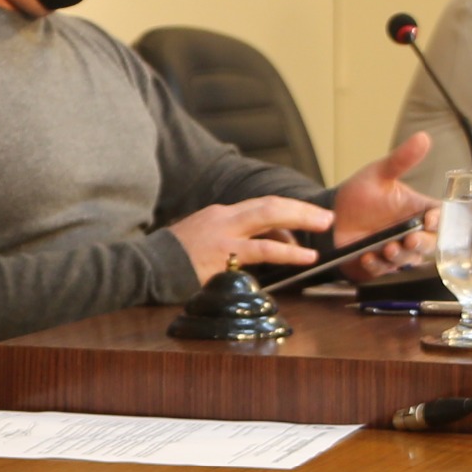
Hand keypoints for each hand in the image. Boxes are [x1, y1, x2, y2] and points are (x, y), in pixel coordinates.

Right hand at [166, 194, 327, 283]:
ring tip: (322, 230)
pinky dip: (287, 252)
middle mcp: (224, 218)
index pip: (260, 207)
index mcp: (220, 215)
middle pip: (270, 205)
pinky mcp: (222, 255)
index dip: (288, 211)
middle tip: (326, 216)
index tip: (308, 218)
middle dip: (301, 208)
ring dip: (300, 222)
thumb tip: (259, 248)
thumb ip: (229, 241)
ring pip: (269, 219)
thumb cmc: (173, 260)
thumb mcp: (201, 241)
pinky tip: (303, 258)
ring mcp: (223, 235)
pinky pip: (261, 251)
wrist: (145, 267)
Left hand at [326, 132, 437, 274]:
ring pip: (408, 261)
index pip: (440, 218)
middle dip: (422, 244)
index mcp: (417, 210)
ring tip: (388, 247)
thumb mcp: (380, 173)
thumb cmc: (361, 194)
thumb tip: (423, 137)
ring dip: (399, 257)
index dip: (439, 221)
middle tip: (410, 239)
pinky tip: (368, 257)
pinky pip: (382, 271)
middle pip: (429, 245)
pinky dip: (376, 266)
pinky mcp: (378, 265)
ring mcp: (396, 251)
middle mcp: (411, 233)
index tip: (431, 219)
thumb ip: (401, 160)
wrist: (331, 214)